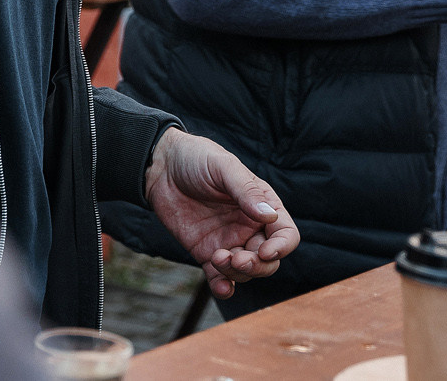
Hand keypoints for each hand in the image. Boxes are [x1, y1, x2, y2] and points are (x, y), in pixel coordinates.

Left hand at [143, 129, 299, 297]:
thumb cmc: (197, 159)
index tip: (266, 251)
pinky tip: (221, 288)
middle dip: (258, 265)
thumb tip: (270, 215)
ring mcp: (229, 242)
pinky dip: (223, 287)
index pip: (285, 233)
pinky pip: (220, 277)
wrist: (161, 167)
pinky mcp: (207, 253)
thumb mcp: (223, 167)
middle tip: (238, 259)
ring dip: (237, 273)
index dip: (282, 247)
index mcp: (261, 205)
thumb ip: (246, 191)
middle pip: (268, 260)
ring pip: (245, 271)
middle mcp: (249, 227)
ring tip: (217, 258)